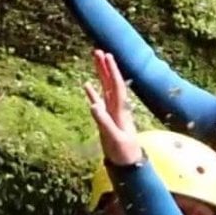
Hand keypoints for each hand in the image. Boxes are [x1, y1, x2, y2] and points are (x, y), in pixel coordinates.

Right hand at [83, 49, 143, 169]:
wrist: (129, 164)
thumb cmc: (123, 152)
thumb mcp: (113, 138)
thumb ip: (104, 122)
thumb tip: (93, 105)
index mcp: (120, 110)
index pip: (116, 86)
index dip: (112, 71)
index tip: (107, 56)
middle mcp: (118, 108)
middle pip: (111, 83)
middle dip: (106, 67)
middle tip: (98, 51)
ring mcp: (112, 112)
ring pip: (105, 89)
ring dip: (100, 74)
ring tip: (95, 60)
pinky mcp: (107, 119)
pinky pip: (99, 102)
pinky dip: (92, 92)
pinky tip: (86, 84)